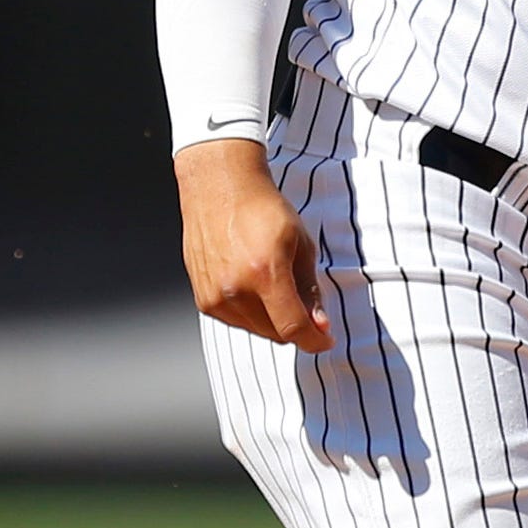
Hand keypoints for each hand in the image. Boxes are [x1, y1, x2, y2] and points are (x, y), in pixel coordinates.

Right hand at [175, 138, 331, 352]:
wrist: (219, 187)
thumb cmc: (262, 208)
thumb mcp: (300, 243)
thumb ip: (310, 289)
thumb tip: (318, 323)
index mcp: (264, 273)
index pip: (293, 327)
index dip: (314, 340)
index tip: (325, 340)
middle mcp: (234, 289)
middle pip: (275, 333)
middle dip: (295, 324)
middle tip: (304, 301)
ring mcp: (214, 296)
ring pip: (256, 330)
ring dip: (272, 319)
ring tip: (273, 283)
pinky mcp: (202, 298)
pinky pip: (236, 321)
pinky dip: (251, 313)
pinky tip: (253, 284)